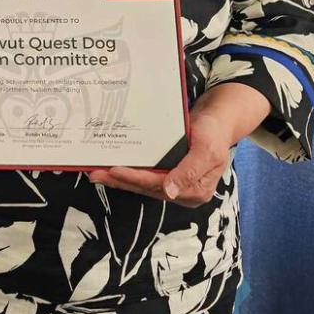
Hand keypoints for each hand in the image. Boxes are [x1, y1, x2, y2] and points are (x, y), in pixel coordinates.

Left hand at [88, 111, 231, 206]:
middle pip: (147, 188)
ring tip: (96, 173)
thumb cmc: (214, 133)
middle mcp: (183, 191)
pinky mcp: (167, 174)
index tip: (115, 172)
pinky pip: (145, 175)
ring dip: (119, 179)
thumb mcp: (207, 150)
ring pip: (142, 184)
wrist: (217, 120)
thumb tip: (170, 192)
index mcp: (196, 190)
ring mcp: (174, 183)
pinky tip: (111, 169)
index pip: (159, 186)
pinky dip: (128, 173)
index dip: (135, 179)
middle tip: (96, 174)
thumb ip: (189, 171)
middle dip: (121, 181)